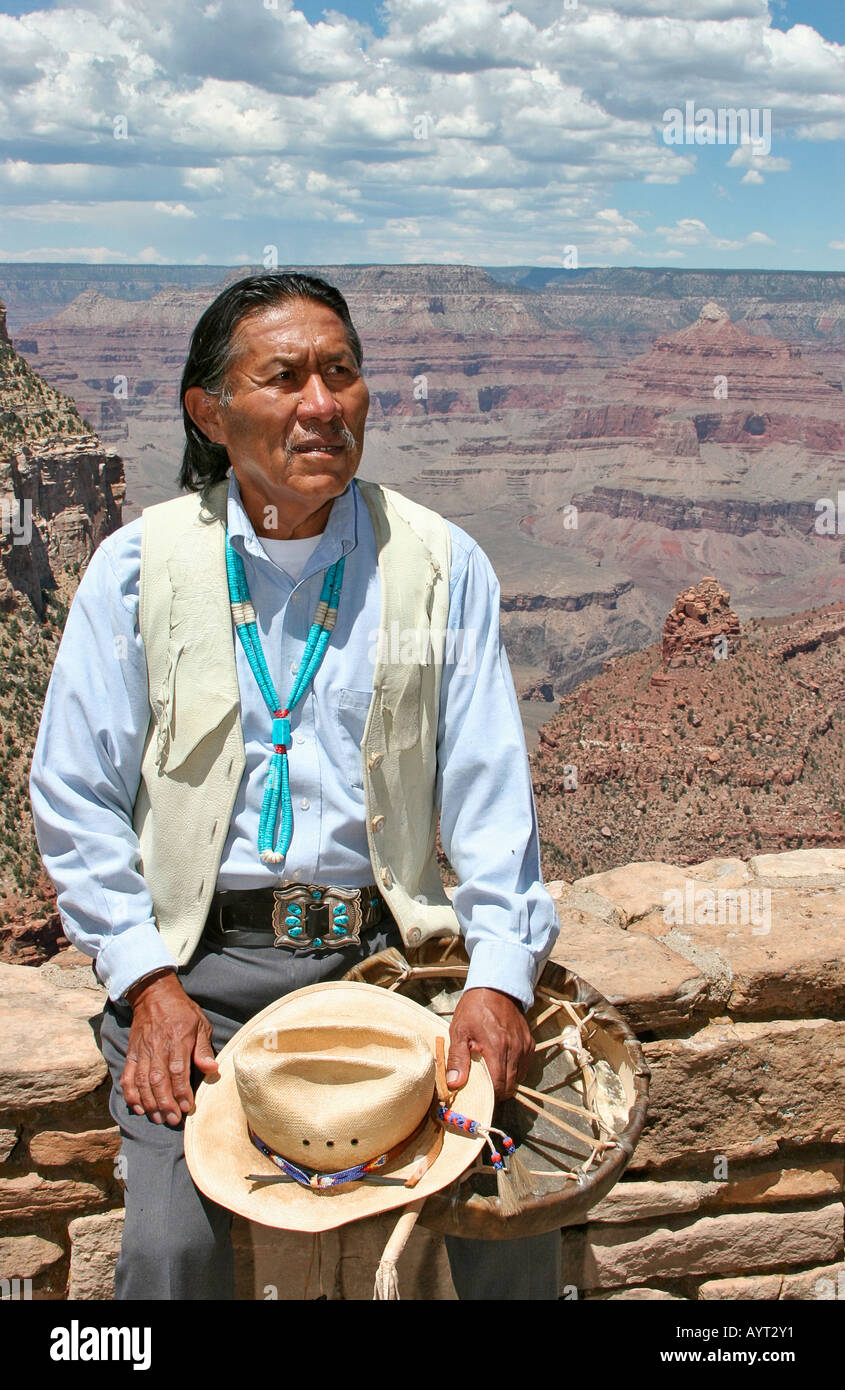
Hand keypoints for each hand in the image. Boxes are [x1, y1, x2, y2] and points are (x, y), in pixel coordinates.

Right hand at [121, 973, 218, 1125]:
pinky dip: (131, 1093)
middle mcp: (157, 1046)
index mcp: (177, 1039)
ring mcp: (142, 1050)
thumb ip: (203, 1049)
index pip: (178, 1070)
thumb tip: (212, 1069)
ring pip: (142, 1081)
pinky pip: (128, 1076)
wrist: (154, 994)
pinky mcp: (131, 1053)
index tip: (187, 1107)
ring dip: (150, 1103)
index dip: (181, 1092)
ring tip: (158, 1118)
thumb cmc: (182, 1011)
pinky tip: (139, 1107)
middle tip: (173, 1120)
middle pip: (158, 1080)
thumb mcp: (200, 1024)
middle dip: (165, 1103)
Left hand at [446, 987, 534, 1102]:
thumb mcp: (459, 1031)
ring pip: (519, 1078)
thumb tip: (454, 1084)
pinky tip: (501, 1062)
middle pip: (510, 1086)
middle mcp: (515, 1049)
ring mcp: (524, 1047)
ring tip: (491, 1072)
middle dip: (497, 1091)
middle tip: (483, 1086)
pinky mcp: (529, 1043)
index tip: (478, 1093)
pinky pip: (524, 1066)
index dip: (489, 1094)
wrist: (495, 988)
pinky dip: (514, 1070)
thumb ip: (457, 1059)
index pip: (499, 1086)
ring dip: (506, 1081)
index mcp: (496, 1048)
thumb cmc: (474, 1009)